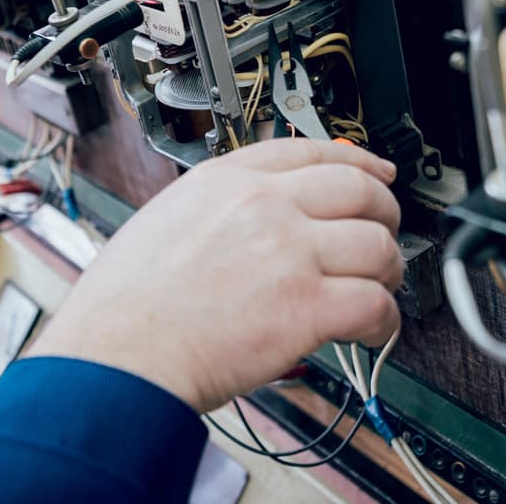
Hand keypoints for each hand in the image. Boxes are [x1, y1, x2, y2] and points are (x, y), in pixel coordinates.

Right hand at [28, 141, 404, 412]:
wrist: (116, 354)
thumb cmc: (126, 304)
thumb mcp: (166, 218)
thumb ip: (220, 207)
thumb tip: (263, 219)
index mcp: (227, 181)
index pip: (313, 151)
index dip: (359, 161)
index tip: (375, 172)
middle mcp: (263, 206)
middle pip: (360, 190)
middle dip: (384, 215)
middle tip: (384, 237)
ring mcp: (288, 252)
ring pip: (378, 245)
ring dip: (388, 271)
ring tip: (377, 290)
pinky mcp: (304, 306)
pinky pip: (374, 303)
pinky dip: (383, 320)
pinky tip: (370, 329)